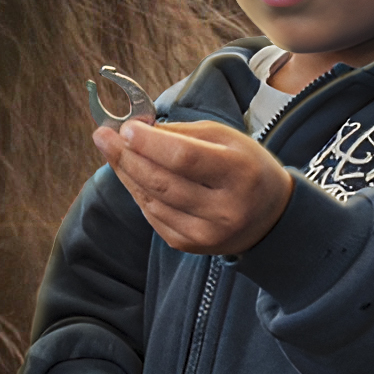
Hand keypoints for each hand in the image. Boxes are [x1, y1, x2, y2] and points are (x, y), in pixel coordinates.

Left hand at [92, 119, 292, 254]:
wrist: (270, 217)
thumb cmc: (245, 167)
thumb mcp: (225, 139)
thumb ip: (180, 133)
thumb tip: (134, 130)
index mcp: (238, 173)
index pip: (185, 158)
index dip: (150, 143)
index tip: (125, 128)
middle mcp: (224, 209)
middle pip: (162, 182)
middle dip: (126, 157)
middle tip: (103, 136)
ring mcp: (206, 233)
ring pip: (152, 200)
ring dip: (126, 173)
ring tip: (112, 151)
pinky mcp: (190, 246)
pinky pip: (152, 216)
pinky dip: (138, 193)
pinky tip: (132, 175)